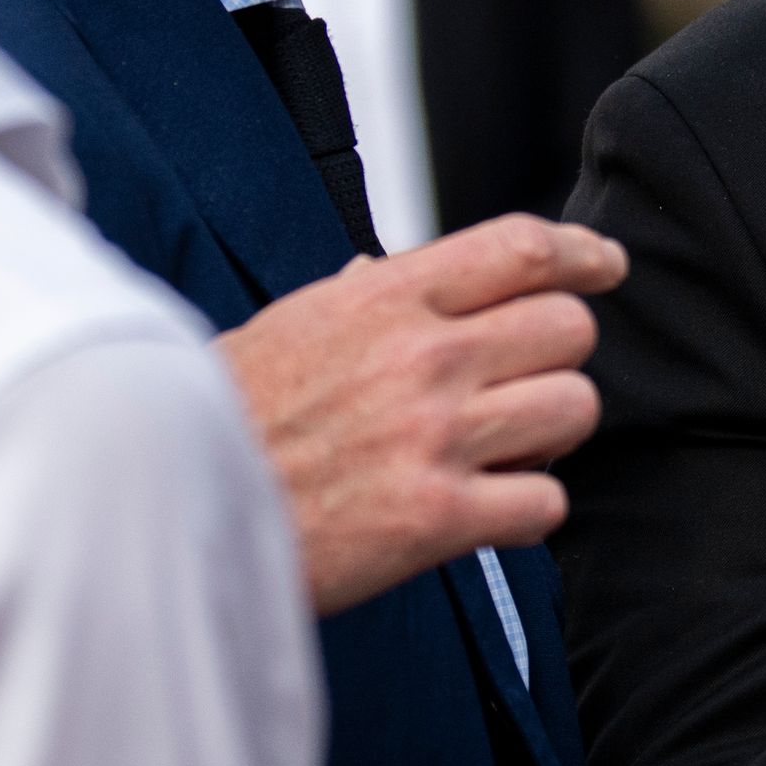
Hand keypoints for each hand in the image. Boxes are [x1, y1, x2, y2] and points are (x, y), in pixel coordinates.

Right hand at [218, 214, 627, 612]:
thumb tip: (389, 269)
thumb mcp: (286, 327)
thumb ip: (358, 296)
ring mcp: (432, 437)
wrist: (161, 511)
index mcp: (383, 300)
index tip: (604, 265)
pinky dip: (528, 512)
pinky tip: (484, 510)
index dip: (580, 253)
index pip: (520, 247)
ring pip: (575, 410)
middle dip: (557, 359)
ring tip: (499, 451)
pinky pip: (547, 503)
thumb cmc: (228, 420)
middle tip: (518, 388)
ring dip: (550, 435)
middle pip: (569, 330)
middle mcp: (419, 357)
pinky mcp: (436, 518)